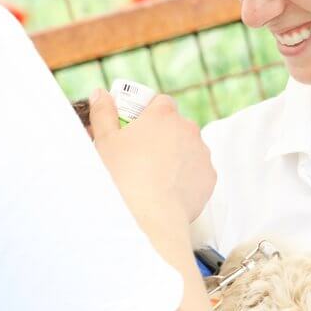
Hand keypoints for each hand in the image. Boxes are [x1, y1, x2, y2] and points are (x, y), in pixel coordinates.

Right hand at [89, 89, 215, 223]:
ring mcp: (202, 153)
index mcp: (163, 115)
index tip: (136, 127)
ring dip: (175, 155)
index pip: (160, 102)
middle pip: (175, 125)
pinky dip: (185, 176)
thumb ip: (103, 113)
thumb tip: (100, 94)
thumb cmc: (123, 179)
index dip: (147, 113)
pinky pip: (197, 170)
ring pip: (188, 147)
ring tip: (153, 176)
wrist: (149, 217)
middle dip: (161, 135)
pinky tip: (168, 189)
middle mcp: (188, 129)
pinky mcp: (209, 176)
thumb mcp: (104, 142)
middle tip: (140, 154)